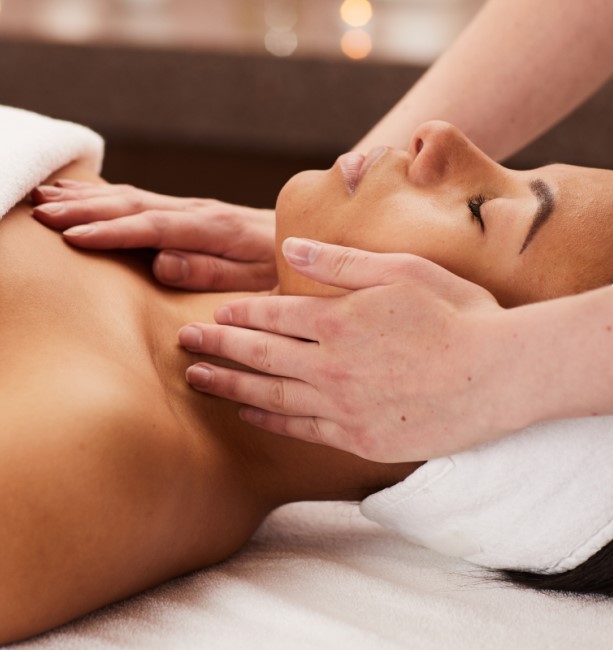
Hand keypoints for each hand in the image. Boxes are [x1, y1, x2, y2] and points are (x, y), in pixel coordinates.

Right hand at [32, 180, 276, 290]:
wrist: (306, 238)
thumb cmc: (285, 268)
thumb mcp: (260, 280)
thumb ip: (213, 273)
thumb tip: (161, 263)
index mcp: (217, 230)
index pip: (155, 228)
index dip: (113, 231)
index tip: (73, 235)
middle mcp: (201, 212)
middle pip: (135, 205)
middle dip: (86, 210)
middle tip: (41, 214)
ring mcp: (194, 208)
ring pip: (133, 197)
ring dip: (89, 197)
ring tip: (45, 197)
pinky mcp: (191, 211)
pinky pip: (142, 199)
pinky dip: (107, 195)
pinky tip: (82, 194)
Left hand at [177, 238, 515, 461]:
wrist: (501, 375)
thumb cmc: (459, 315)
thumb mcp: (404, 270)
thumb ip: (341, 263)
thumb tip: (290, 249)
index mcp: (340, 321)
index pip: (272, 317)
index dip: (240, 316)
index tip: (215, 315)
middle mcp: (332, 367)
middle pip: (260, 357)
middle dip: (217, 349)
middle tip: (184, 344)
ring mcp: (345, 407)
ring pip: (271, 397)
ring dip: (230, 387)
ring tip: (198, 381)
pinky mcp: (361, 439)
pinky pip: (303, 430)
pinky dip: (271, 420)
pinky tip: (250, 414)